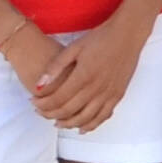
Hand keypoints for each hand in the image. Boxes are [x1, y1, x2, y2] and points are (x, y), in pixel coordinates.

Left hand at [28, 10, 150, 133]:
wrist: (128, 35)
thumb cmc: (101, 38)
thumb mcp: (74, 48)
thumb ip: (55, 67)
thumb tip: (39, 84)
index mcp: (83, 76)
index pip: (57, 99)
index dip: (43, 105)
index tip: (34, 103)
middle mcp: (96, 88)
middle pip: (69, 111)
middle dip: (51, 115)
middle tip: (41, 113)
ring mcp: (109, 93)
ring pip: (86, 118)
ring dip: (69, 124)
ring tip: (57, 123)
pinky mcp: (118, 95)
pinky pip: (103, 116)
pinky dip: (91, 125)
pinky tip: (82, 128)